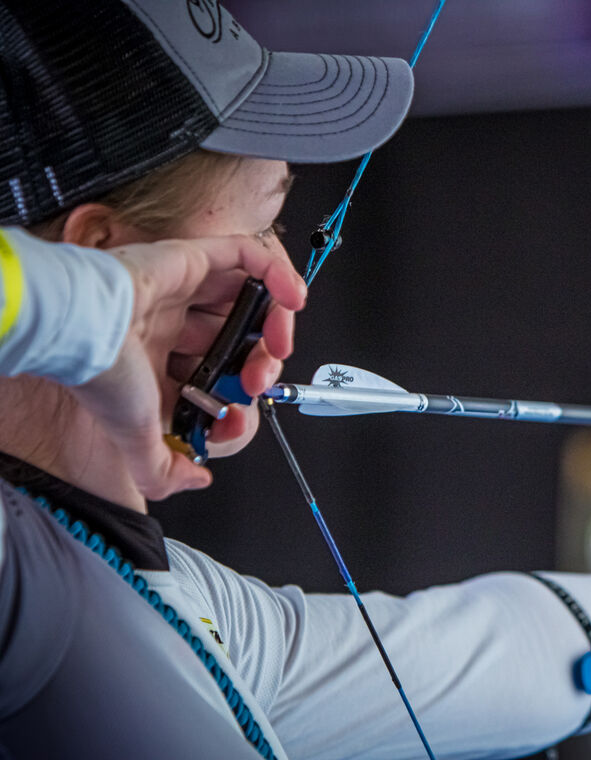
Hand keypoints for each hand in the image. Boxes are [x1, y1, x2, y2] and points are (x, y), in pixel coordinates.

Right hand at [72, 235, 305, 500]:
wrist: (82, 330)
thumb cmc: (101, 371)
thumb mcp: (138, 437)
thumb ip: (162, 468)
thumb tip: (196, 479)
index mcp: (157, 355)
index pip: (212, 372)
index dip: (235, 394)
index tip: (238, 414)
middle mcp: (171, 320)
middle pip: (237, 336)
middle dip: (259, 363)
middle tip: (258, 380)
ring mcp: (183, 287)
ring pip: (248, 296)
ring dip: (276, 321)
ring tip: (279, 346)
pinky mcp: (193, 258)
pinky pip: (248, 254)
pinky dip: (279, 275)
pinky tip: (290, 300)